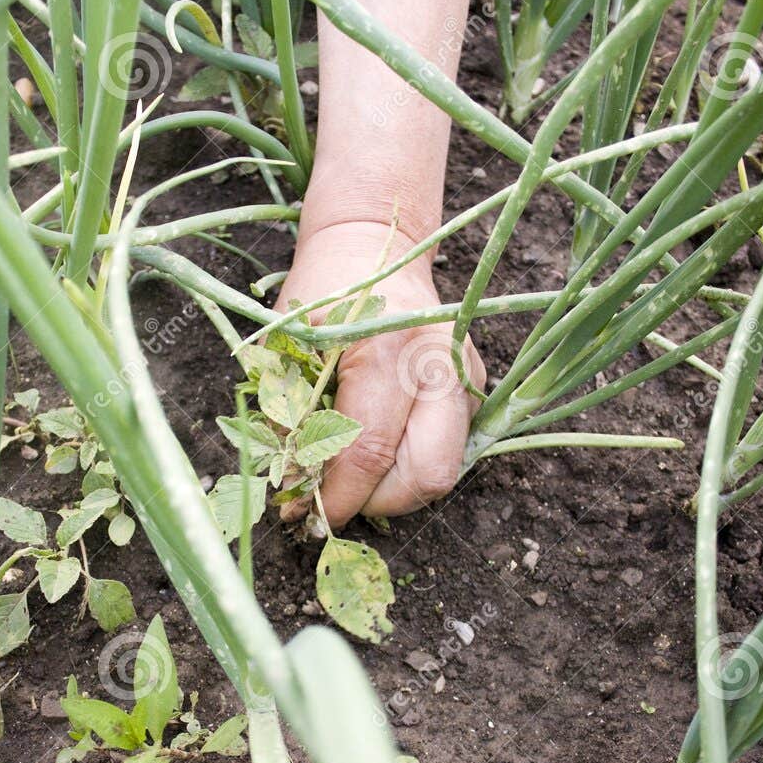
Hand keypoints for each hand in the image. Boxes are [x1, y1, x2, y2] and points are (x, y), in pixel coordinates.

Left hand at [277, 219, 486, 528]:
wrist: (373, 245)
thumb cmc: (322, 294)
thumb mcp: (287, 347)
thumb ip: (288, 416)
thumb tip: (292, 486)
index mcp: (389, 350)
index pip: (367, 452)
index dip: (336, 497)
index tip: (305, 516)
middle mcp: (441, 365)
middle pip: (429, 474)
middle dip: (379, 501)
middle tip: (338, 500)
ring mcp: (467, 376)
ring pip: (444, 469)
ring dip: (396, 488)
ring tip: (355, 477)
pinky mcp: (475, 385)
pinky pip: (447, 448)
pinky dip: (410, 463)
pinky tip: (379, 449)